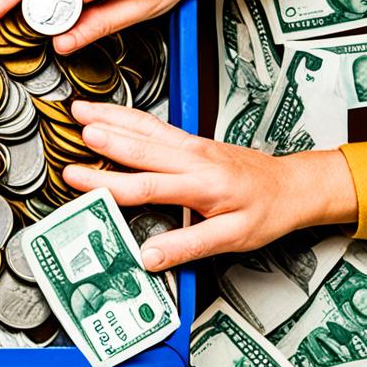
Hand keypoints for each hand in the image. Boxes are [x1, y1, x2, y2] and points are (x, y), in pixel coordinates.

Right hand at [63, 101, 357, 270]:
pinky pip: (154, 124)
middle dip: (105, 137)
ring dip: (111, 116)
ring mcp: (192, 145)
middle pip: (141, 146)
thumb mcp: (233, 239)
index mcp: (201, 185)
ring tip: (79, 109)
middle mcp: (194, 159)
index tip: (77, 179)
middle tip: (74, 131)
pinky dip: (127, 115)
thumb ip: (188, 246)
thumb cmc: (266, 212)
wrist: (292, 186)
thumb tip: (148, 256)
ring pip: (145, 127)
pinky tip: (109, 112)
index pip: (144, 186)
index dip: (107, 184)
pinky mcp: (192, 141)